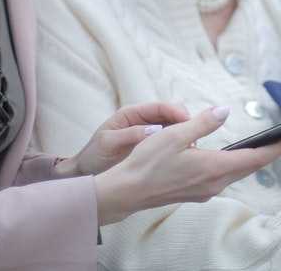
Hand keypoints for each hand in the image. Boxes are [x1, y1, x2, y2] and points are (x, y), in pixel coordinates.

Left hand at [59, 101, 189, 176]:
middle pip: (172, 115)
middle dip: (185, 124)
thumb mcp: (109, 143)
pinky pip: (170, 144)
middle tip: (194, 139)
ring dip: (184, 136)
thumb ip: (130, 135)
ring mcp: (149, 134)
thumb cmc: (94, 156)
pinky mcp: (151, 148)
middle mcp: (143, 121)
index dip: (177, 112)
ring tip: (192, 150)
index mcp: (132, 114)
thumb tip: (155, 130)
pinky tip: (186, 157)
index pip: (160, 107)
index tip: (189, 122)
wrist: (86, 173)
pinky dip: (179, 148)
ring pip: (174, 130)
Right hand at [93, 105, 280, 224]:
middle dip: (270, 152)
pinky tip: (230, 157)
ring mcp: (205, 190)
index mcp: (214, 167)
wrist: (127, 191)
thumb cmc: (148, 162)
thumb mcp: (175, 134)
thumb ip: (203, 123)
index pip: (255, 158)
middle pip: (250, 167)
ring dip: (252, 159)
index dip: (278, 148)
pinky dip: (234, 165)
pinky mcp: (196, 192)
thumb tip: (224, 111)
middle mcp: (214, 183)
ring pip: (236, 173)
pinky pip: (223, 177)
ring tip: (265, 146)